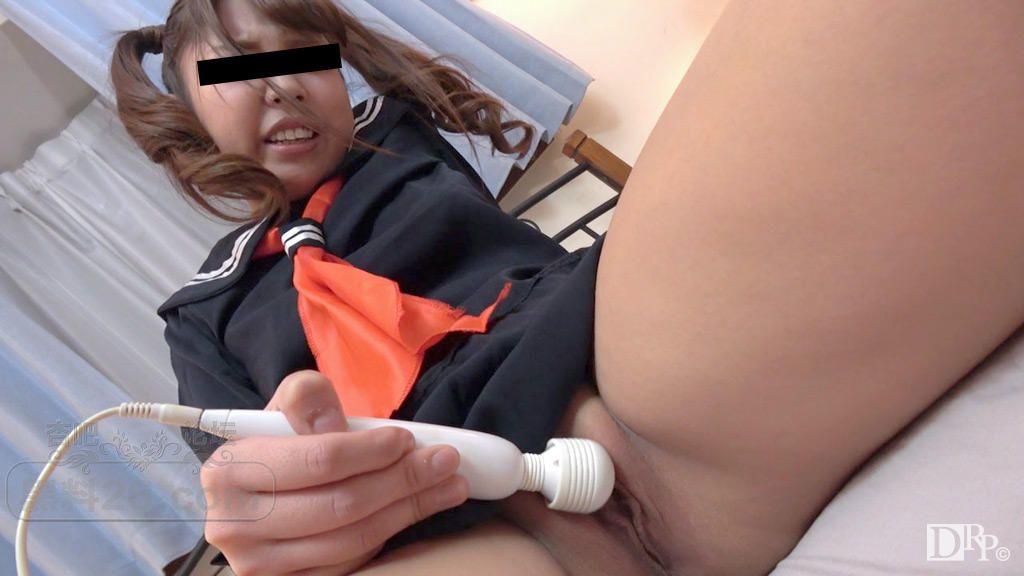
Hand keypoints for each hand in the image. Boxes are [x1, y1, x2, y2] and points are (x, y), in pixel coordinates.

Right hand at [199, 370, 467, 574]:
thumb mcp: (285, 410)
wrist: (253, 496)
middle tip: (446, 461)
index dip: (370, 450)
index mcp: (229, 472)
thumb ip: (306, 399)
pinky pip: (350, 562)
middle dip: (404, 480)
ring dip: (410, 509)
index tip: (408, 439)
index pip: (317, 460)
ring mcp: (257, 565)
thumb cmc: (279, 446)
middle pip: (341, 505)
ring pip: (352, 538)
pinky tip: (414, 509)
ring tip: (449, 485)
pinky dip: (388, 534)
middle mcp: (233, 525)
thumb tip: (334, 424)